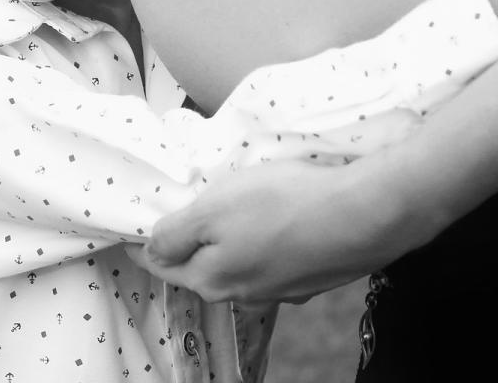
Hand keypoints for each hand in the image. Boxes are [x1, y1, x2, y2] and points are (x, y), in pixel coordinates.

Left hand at [127, 153, 435, 304]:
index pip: (162, 264)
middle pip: (202, 266)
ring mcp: (281, 288)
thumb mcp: (213, 209)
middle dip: (189, 241)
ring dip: (231, 238)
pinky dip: (267, 237)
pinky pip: (274, 255)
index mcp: (213, 280)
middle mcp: (244, 294)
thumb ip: (175, 233)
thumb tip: (150, 247)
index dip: (144, 243)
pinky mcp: (311, 274)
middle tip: (184, 206)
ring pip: (240, 261)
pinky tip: (278, 213)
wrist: (365, 214)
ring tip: (234, 204)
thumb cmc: (285, 204)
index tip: (133, 228)